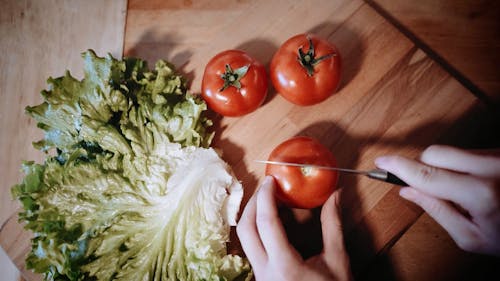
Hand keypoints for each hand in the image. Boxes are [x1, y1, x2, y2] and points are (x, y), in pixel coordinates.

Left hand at [237, 176, 351, 280]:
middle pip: (245, 229)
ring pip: (245, 241)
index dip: (266, 197)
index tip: (271, 180)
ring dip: (252, 217)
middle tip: (266, 187)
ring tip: (268, 200)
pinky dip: (257, 231)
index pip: (266, 223)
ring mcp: (260, 277)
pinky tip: (271, 223)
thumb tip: (336, 195)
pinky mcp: (262, 278)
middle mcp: (265, 272)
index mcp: (284, 266)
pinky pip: (252, 249)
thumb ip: (333, 226)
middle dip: (253, 203)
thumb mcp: (338, 261)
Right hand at [375, 145, 499, 255]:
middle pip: (435, 153)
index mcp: (481, 194)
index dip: (400, 167)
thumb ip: (436, 211)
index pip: (427, 174)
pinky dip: (464, 164)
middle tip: (429, 187)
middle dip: (423, 166)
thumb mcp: (472, 238)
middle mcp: (492, 168)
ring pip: (453, 151)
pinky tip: (478, 183)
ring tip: (465, 191)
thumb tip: (407, 191)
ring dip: (447, 167)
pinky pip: (471, 151)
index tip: (382, 161)